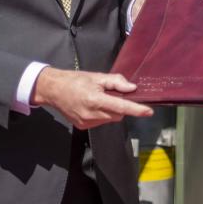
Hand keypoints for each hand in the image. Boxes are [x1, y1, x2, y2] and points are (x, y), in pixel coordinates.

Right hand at [31, 67, 152, 129]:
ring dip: (111, 111)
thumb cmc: (76, 80)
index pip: (121, 107)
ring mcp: (86, 122)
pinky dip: (102, 114)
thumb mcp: (97, 76)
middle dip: (120, 106)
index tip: (148, 111)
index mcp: (95, 100)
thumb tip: (132, 88)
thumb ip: (116, 82)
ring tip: (99, 98)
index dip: (136, 110)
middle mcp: (91, 114)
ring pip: (110, 119)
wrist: (53, 90)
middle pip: (117, 114)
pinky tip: (92, 106)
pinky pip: (100, 122)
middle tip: (112, 95)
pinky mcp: (82, 126)